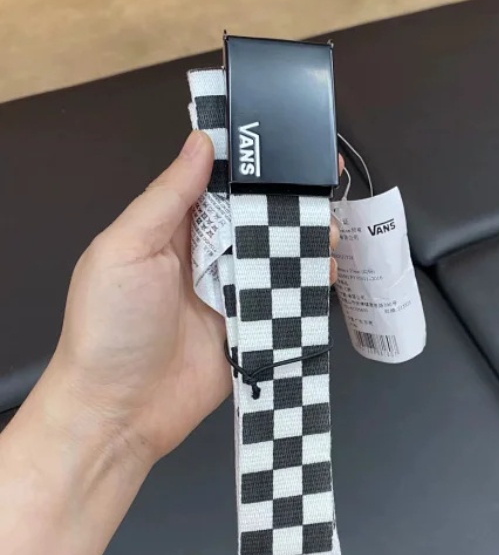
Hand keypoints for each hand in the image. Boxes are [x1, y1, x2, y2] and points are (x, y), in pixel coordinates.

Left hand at [40, 132, 340, 468]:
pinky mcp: (252, 331)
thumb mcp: (127, 249)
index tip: (287, 147)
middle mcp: (205, 261)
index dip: (251, 167)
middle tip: (322, 193)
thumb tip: (200, 143)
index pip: (218, 187)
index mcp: (171, 232)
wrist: (121, 411)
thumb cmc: (110, 327)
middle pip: (255, 222)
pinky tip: (327, 274)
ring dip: (305, 245)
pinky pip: (286, 304)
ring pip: (277, 260)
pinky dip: (308, 289)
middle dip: (290, 206)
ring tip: (331, 233)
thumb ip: (167, 197)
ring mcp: (231, 297)